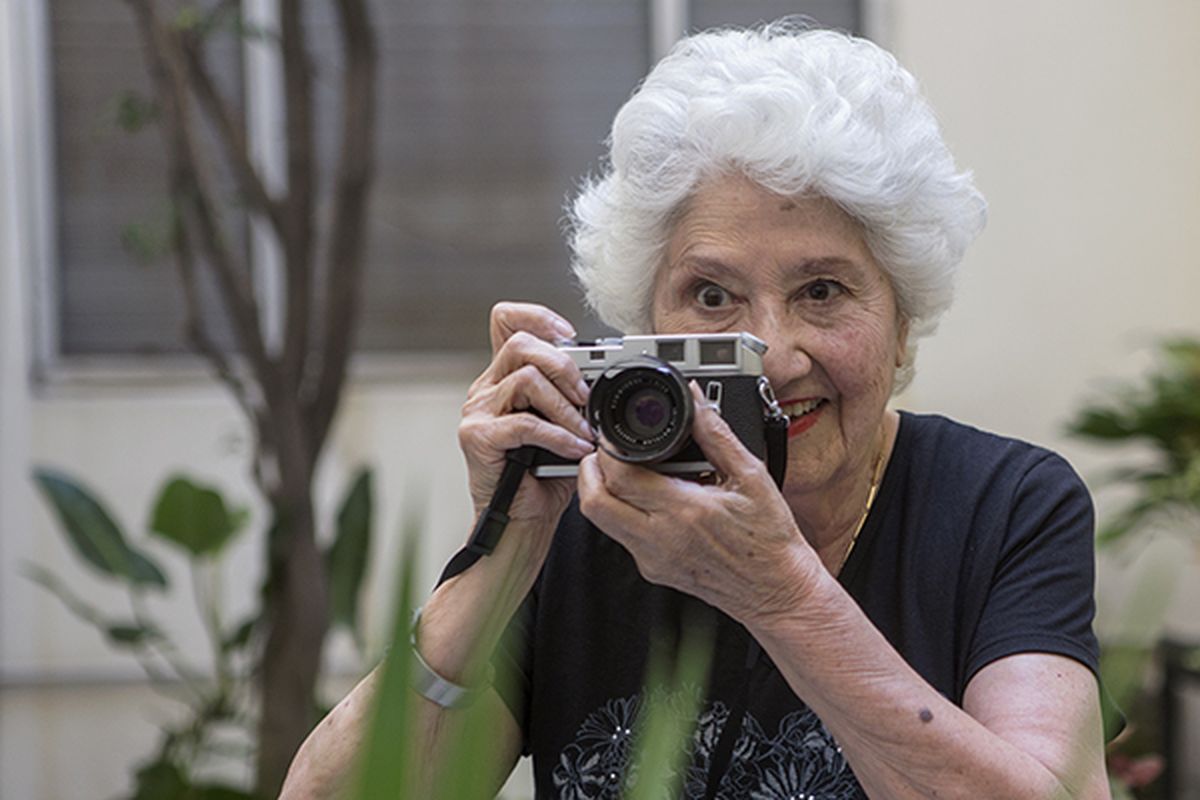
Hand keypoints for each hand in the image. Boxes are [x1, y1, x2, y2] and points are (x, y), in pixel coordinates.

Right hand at [459, 302, 595, 531]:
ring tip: (584, 431)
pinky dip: (558, 436)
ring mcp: (477, 411)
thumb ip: (574, 396)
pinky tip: (574, 449)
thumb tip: (605, 376)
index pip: (506, 319)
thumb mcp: (565, 424)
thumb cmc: (544, 474)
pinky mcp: (477, 438)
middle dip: (564, 366)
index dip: (538, 316)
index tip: (570, 336)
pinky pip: (524, 423)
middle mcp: (486, 388)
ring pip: (526, 378)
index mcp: (504, 376)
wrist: (522, 520)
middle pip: (521, 343)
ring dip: (565, 406)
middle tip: (586, 397)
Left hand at [577, 382, 820, 622]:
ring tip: (623, 470)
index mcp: (683, 512)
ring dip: (601, 492)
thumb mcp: (750, 476)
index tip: (614, 435)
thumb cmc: (768, 539)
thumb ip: (716, 434)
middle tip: (604, 452)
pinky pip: (621, 536)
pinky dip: (621, 511)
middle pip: (594, 503)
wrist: (776, 591)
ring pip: (601, 522)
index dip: (607, 450)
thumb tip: (695, 400)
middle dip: (588, 471)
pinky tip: (646, 498)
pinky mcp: (653, 571)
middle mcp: (660, 539)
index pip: (620, 478)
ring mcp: (652, 559)